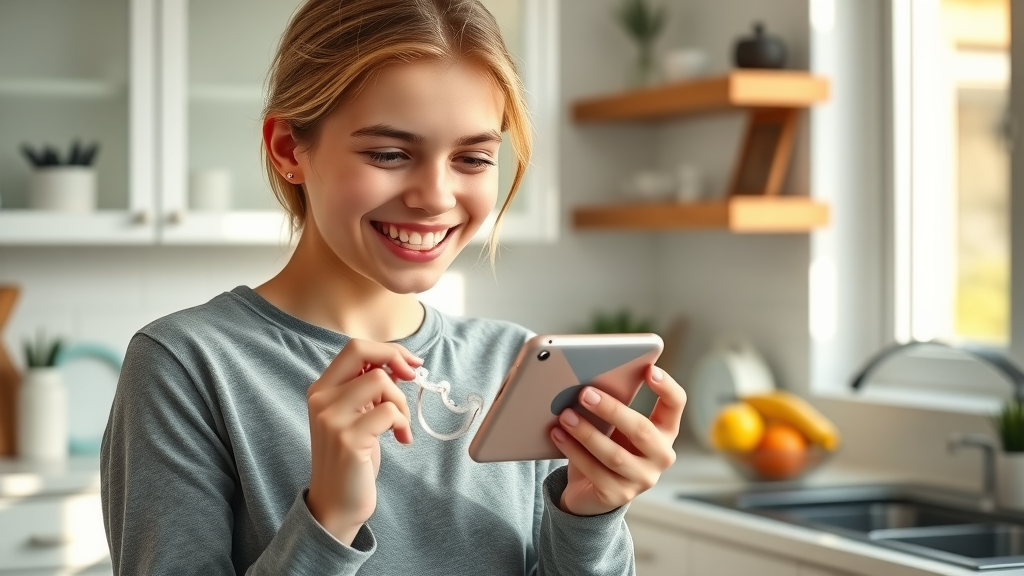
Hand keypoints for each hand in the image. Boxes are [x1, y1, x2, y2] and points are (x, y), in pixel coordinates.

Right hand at [305, 339, 421, 543]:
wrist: (336, 504)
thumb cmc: (353, 458)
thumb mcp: (358, 415)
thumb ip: (369, 389)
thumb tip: (398, 364)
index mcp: (321, 389)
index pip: (354, 347)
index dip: (387, 349)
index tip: (409, 364)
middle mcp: (321, 398)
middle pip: (362, 351)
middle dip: (395, 358)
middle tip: (412, 378)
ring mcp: (331, 418)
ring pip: (380, 381)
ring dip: (401, 402)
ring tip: (399, 425)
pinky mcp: (347, 438)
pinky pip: (389, 411)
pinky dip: (402, 423)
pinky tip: (400, 439)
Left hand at [550, 365, 685, 516]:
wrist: (589, 491)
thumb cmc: (604, 446)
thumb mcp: (612, 425)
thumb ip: (611, 405)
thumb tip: (589, 380)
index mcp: (663, 431)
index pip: (675, 404)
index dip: (666, 387)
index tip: (649, 369)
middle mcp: (660, 456)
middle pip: (642, 430)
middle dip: (612, 410)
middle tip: (585, 393)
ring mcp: (642, 479)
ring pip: (615, 455)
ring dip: (587, 432)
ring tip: (565, 415)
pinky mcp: (618, 497)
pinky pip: (595, 472)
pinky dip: (574, 451)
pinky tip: (559, 434)